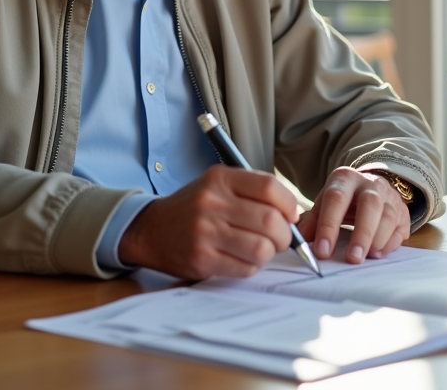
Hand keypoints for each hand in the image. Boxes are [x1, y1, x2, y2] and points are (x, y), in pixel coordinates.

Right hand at [118, 165, 297, 279]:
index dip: (289, 204)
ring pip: (261, 248)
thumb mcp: (219, 185)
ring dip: (269, 253)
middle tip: (281, 238)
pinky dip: (252, 266)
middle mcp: (212, 203)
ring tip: (262, 249)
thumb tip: (294, 214)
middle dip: (285, 234)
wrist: (152, 230)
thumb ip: (253, 192)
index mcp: (220, 178)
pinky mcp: (202, 259)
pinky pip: (245, 268)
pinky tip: (243, 259)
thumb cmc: (195, 208)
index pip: (269, 187)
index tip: (290, 215)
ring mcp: (205, 232)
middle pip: (270, 221)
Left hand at [296, 167, 410, 263]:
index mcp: (345, 179)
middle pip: (370, 204)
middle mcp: (369, 184)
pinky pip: (400, 228)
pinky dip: (390, 243)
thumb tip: (301, 240)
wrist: (371, 186)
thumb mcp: (325, 204)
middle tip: (352, 259)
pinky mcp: (403, 212)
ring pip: (389, 215)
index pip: (336, 199)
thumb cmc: (344, 200)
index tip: (322, 251)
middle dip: (362, 233)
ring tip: (366, 257)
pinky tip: (378, 253)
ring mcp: (389, 197)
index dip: (329, 226)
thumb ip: (313, 221)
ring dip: (377, 239)